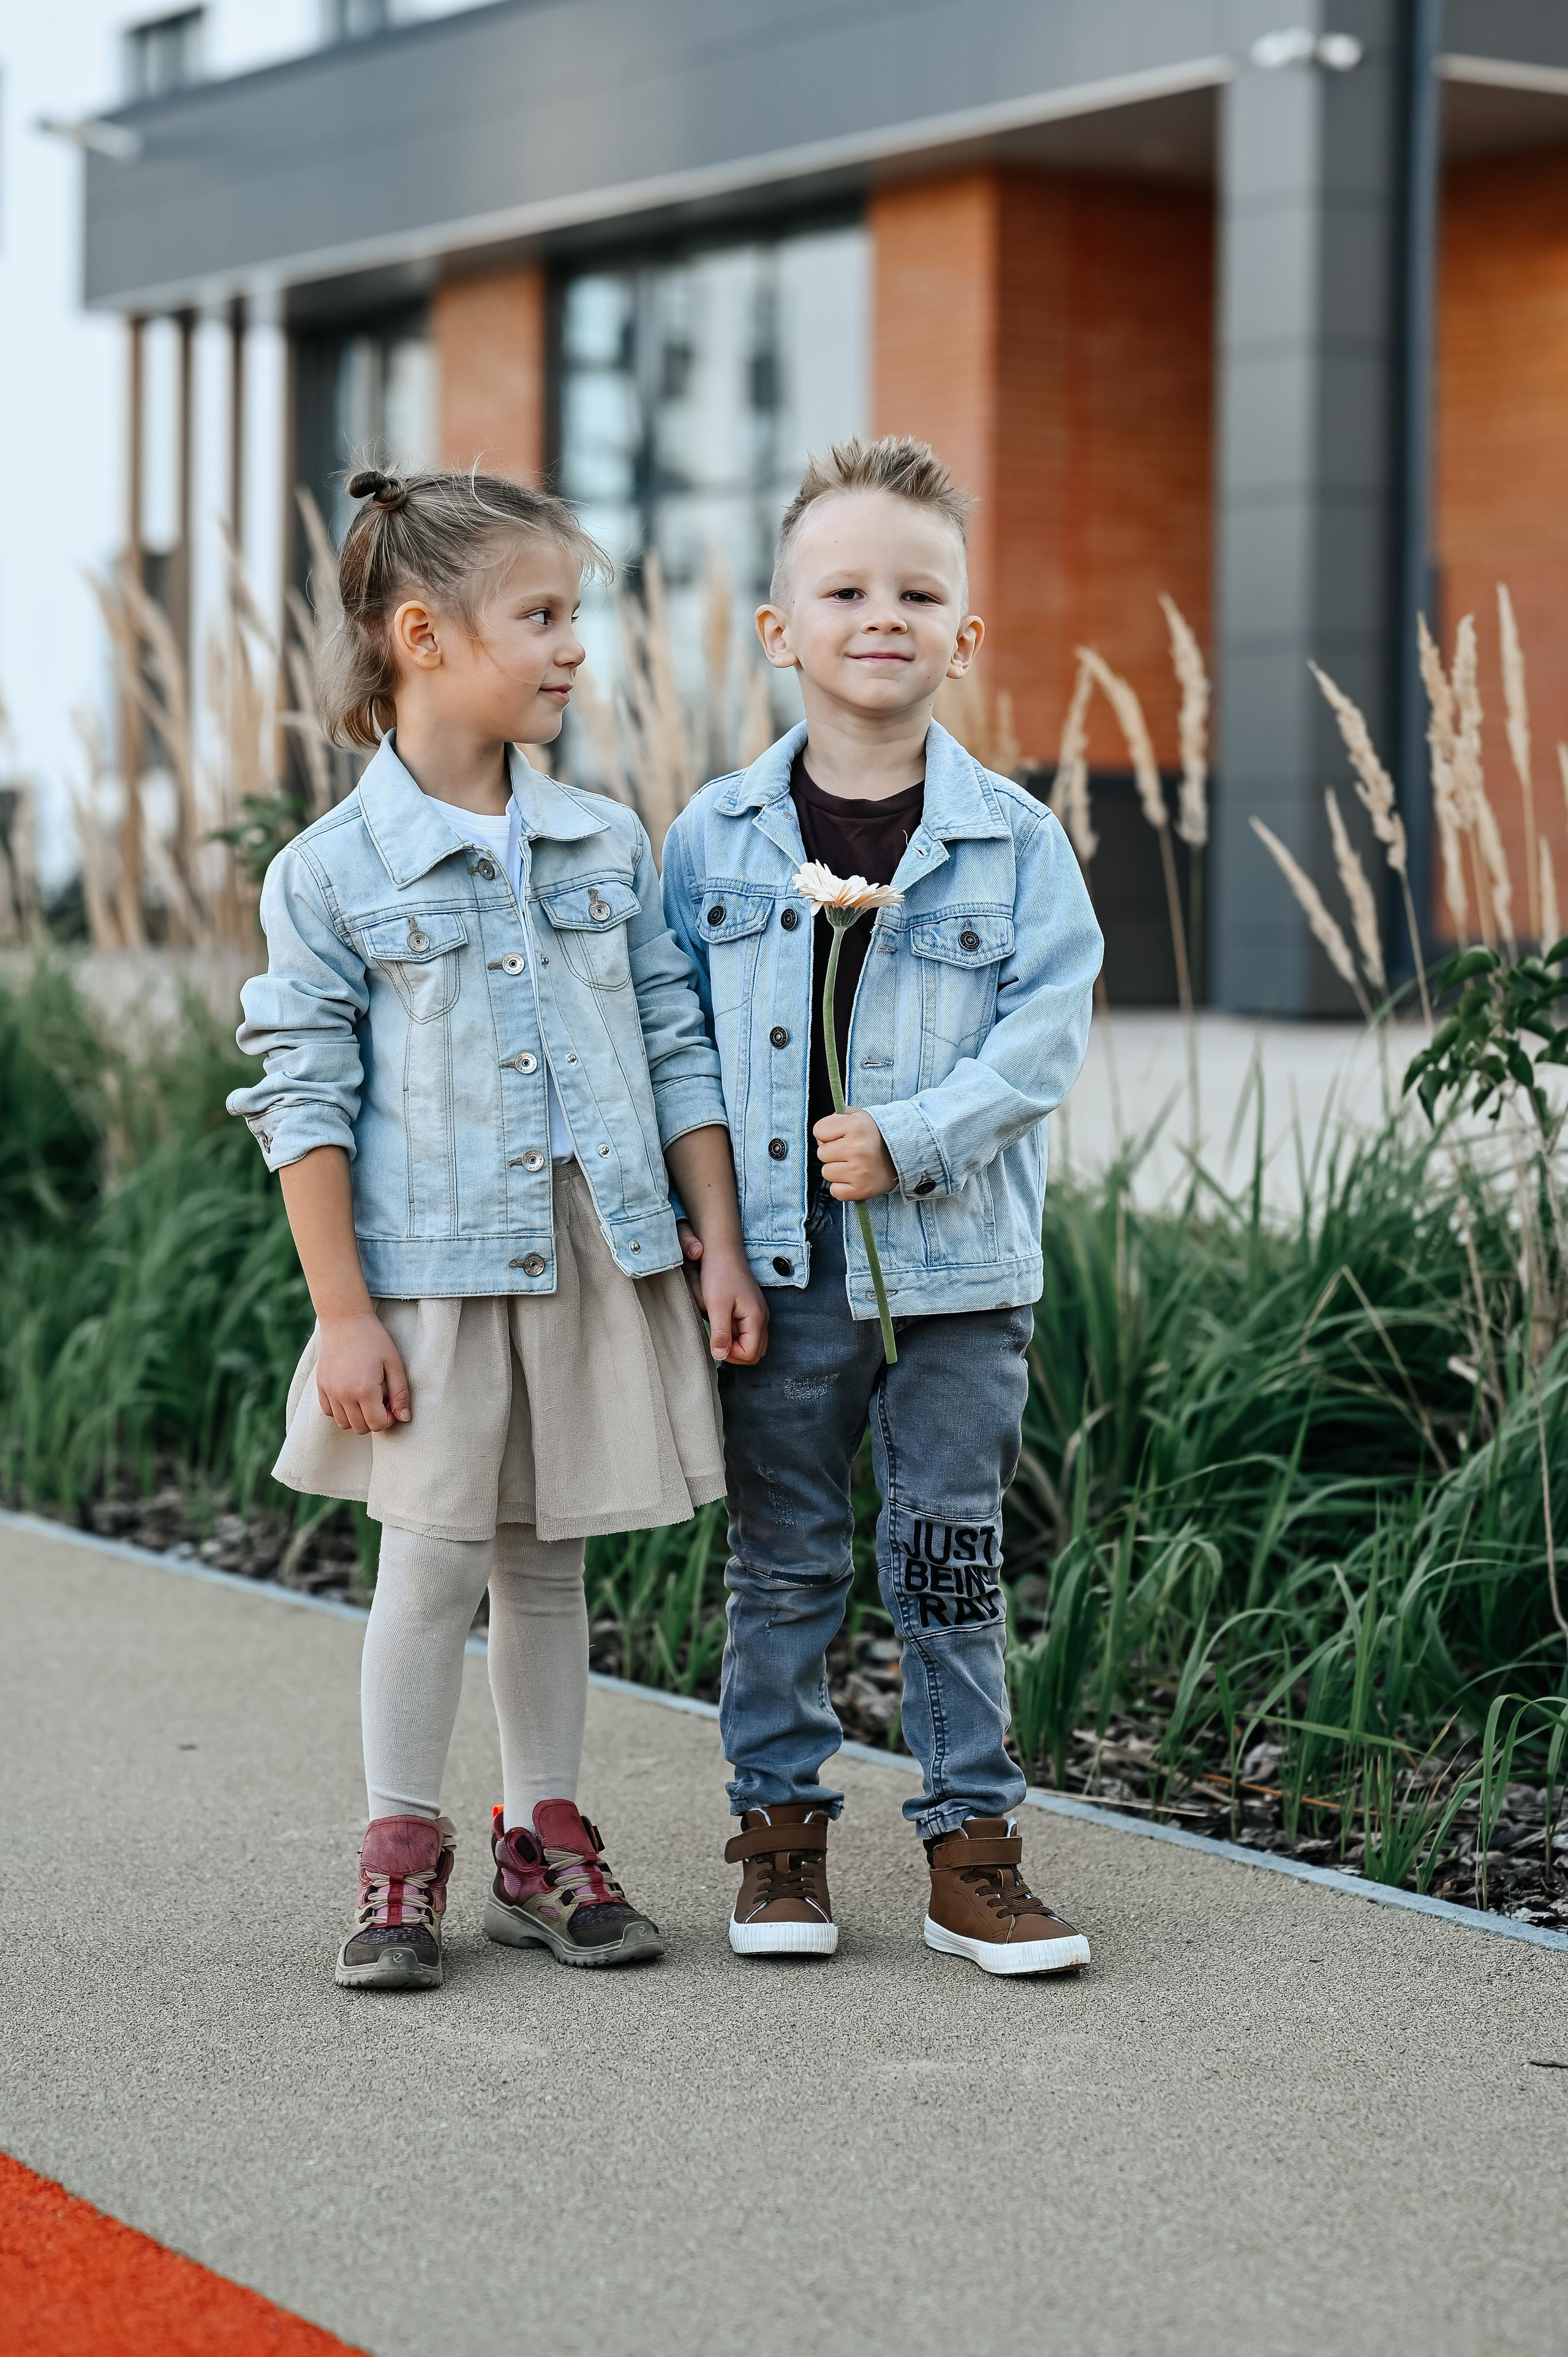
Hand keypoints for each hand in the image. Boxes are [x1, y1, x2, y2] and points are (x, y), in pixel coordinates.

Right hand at [315, 1312, 410, 1433]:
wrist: (345, 1320)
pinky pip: (329, 1412)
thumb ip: (400, 1393)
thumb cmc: (374, 1339)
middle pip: (361, 1428)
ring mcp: (329, 1392)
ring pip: (344, 1424)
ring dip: (358, 1417)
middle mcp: (344, 1395)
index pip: (378, 1425)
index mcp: (365, 1390)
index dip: (390, 1419)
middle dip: (375, 1419)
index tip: (393, 1404)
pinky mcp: (320, 1386)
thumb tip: (404, 1418)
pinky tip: (351, 1395)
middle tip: (381, 1399)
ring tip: (367, 1397)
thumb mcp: (394, 1363)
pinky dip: (341, 1411)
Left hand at [678, 1226, 769, 1364]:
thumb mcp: (716, 1305)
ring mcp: (759, 1314)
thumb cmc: (719, 1274)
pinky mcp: (752, 1310)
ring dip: (736, 1345)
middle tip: (718, 1340)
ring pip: (753, 1344)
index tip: (716, 1342)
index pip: (751, 1354)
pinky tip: (723, 1323)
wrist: (723, 1251)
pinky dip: (736, 1335)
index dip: (732, 1355)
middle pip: (756, 1353)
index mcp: (756, 1318)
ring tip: (720, 1331)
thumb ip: (720, 1333)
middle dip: (736, 1353)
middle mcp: (762, 1318)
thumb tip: (720, 1356)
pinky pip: (748, 1332)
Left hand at [813, 1108, 896, 1200]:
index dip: (826, 1134)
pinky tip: (854, 1179)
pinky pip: (835, 1191)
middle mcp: (858, 1149)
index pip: (819, 1130)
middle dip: (832, 1153)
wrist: (901, 1157)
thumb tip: (820, 1133)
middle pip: (821, 1153)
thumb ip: (837, 1116)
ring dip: (836, 1170)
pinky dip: (842, 1187)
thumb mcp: (858, 1116)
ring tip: (853, 1165)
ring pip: (826, 1172)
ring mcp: (860, 1171)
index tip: (840, 1136)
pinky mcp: (862, 1190)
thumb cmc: (874, 1136)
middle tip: (849, 1152)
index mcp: (856, 1126)